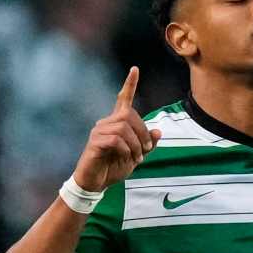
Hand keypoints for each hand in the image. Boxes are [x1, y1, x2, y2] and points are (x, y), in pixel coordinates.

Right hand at [71, 66, 161, 191]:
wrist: (95, 183)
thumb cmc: (113, 168)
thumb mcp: (136, 157)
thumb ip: (147, 144)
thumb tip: (158, 131)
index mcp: (116, 124)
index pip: (122, 100)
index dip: (129, 84)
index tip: (135, 69)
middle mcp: (106, 123)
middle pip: (129, 115)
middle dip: (142, 132)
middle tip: (146, 150)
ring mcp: (98, 131)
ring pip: (124, 127)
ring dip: (136, 144)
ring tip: (137, 158)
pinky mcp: (94, 142)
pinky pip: (115, 139)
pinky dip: (126, 149)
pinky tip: (126, 157)